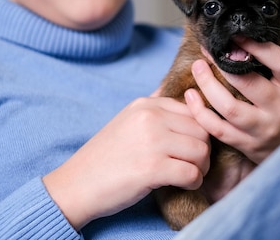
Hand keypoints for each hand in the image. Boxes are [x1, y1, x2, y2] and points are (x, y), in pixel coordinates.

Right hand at [43, 95, 209, 230]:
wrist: (75, 185)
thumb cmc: (107, 156)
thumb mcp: (129, 121)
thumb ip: (156, 109)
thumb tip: (190, 95)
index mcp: (146, 104)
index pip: (194, 111)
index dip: (199, 131)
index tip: (191, 147)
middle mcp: (150, 117)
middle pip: (202, 130)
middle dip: (204, 150)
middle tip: (195, 164)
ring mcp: (152, 141)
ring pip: (201, 150)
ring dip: (201, 167)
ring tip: (190, 175)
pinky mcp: (152, 168)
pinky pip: (192, 173)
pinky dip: (194, 182)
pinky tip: (184, 185)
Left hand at [185, 23, 279, 163]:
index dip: (258, 47)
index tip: (237, 34)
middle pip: (248, 84)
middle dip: (223, 64)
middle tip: (208, 49)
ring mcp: (263, 129)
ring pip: (229, 108)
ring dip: (207, 86)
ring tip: (197, 67)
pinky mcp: (247, 144)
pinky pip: (217, 129)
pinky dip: (200, 113)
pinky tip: (191, 95)